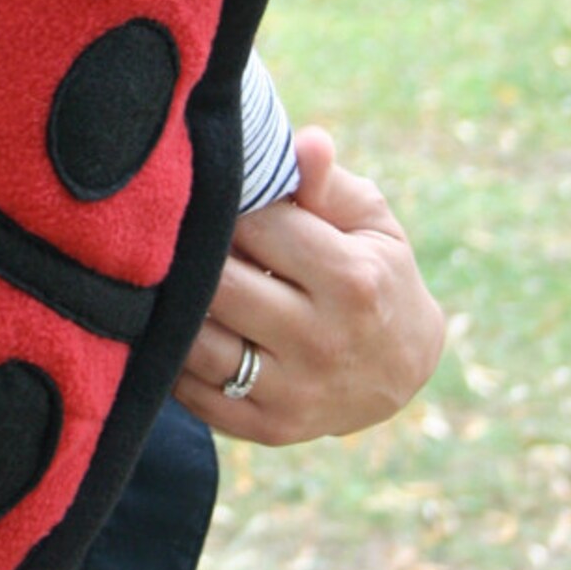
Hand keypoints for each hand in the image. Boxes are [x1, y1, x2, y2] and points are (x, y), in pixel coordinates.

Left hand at [174, 126, 444, 444]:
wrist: (403, 369)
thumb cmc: (378, 273)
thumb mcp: (369, 223)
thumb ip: (327, 184)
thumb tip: (307, 141)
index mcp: (353, 281)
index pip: (257, 227)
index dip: (228, 205)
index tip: (215, 195)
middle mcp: (323, 341)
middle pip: (220, 286)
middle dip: (194, 254)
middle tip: (178, 233)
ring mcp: (294, 392)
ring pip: (197, 343)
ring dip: (173, 306)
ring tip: (167, 277)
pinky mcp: (268, 428)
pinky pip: (194, 393)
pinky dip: (172, 357)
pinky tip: (172, 325)